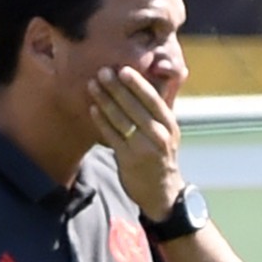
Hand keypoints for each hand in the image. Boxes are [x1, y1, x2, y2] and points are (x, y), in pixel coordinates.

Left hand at [88, 65, 184, 220]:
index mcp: (169, 124)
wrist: (162, 192)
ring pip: (122, 120)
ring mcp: (144, 148)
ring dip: (105, 101)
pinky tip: (93, 109)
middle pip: (135, 107)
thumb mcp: (167, 132)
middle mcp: (159, 135)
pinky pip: (113, 136)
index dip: (137, 84)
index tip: (123, 69)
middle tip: (102, 72)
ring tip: (92, 86)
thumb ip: (157, 110)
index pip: (152, 100)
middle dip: (117, 88)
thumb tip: (147, 81)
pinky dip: (102, 122)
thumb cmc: (160, 155)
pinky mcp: (130, 160)